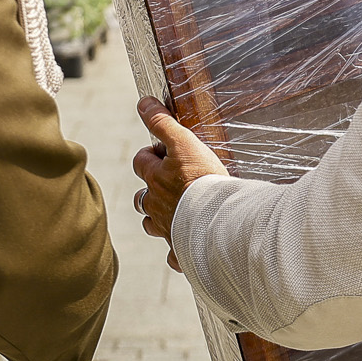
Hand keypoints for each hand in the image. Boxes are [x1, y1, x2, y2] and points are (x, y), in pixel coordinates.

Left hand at [132, 96, 230, 270]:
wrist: (220, 220)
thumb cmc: (203, 181)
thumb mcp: (184, 142)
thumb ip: (163, 122)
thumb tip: (143, 103)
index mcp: (156, 181)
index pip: (141, 162)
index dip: (149, 155)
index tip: (162, 152)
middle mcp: (157, 207)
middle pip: (141, 198)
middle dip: (148, 191)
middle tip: (165, 185)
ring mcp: (169, 230)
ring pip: (153, 225)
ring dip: (158, 219)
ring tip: (173, 214)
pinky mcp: (184, 250)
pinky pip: (176, 257)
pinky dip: (178, 254)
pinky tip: (187, 250)